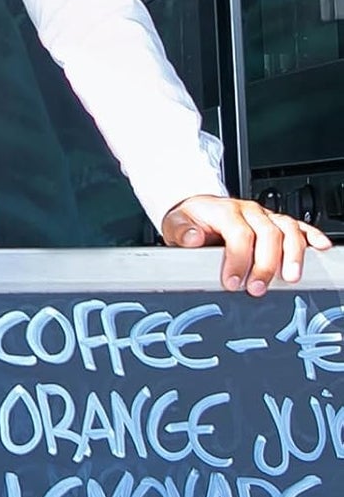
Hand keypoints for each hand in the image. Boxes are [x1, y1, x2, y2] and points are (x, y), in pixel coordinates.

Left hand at [161, 195, 331, 295]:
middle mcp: (247, 211)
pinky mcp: (276, 221)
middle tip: (257, 288)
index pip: (238, 234)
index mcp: (223, 211)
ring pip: (288, 229)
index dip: (238, 259)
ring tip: (290, 278)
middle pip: (267, 233)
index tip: (232, 282)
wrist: (196, 208)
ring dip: (293, 255)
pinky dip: (312, 236)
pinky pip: (300, 225)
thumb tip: (193, 238)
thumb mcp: (175, 225)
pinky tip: (320, 248)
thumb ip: (182, 232)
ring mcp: (264, 215)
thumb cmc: (189, 221)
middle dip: (265, 264)